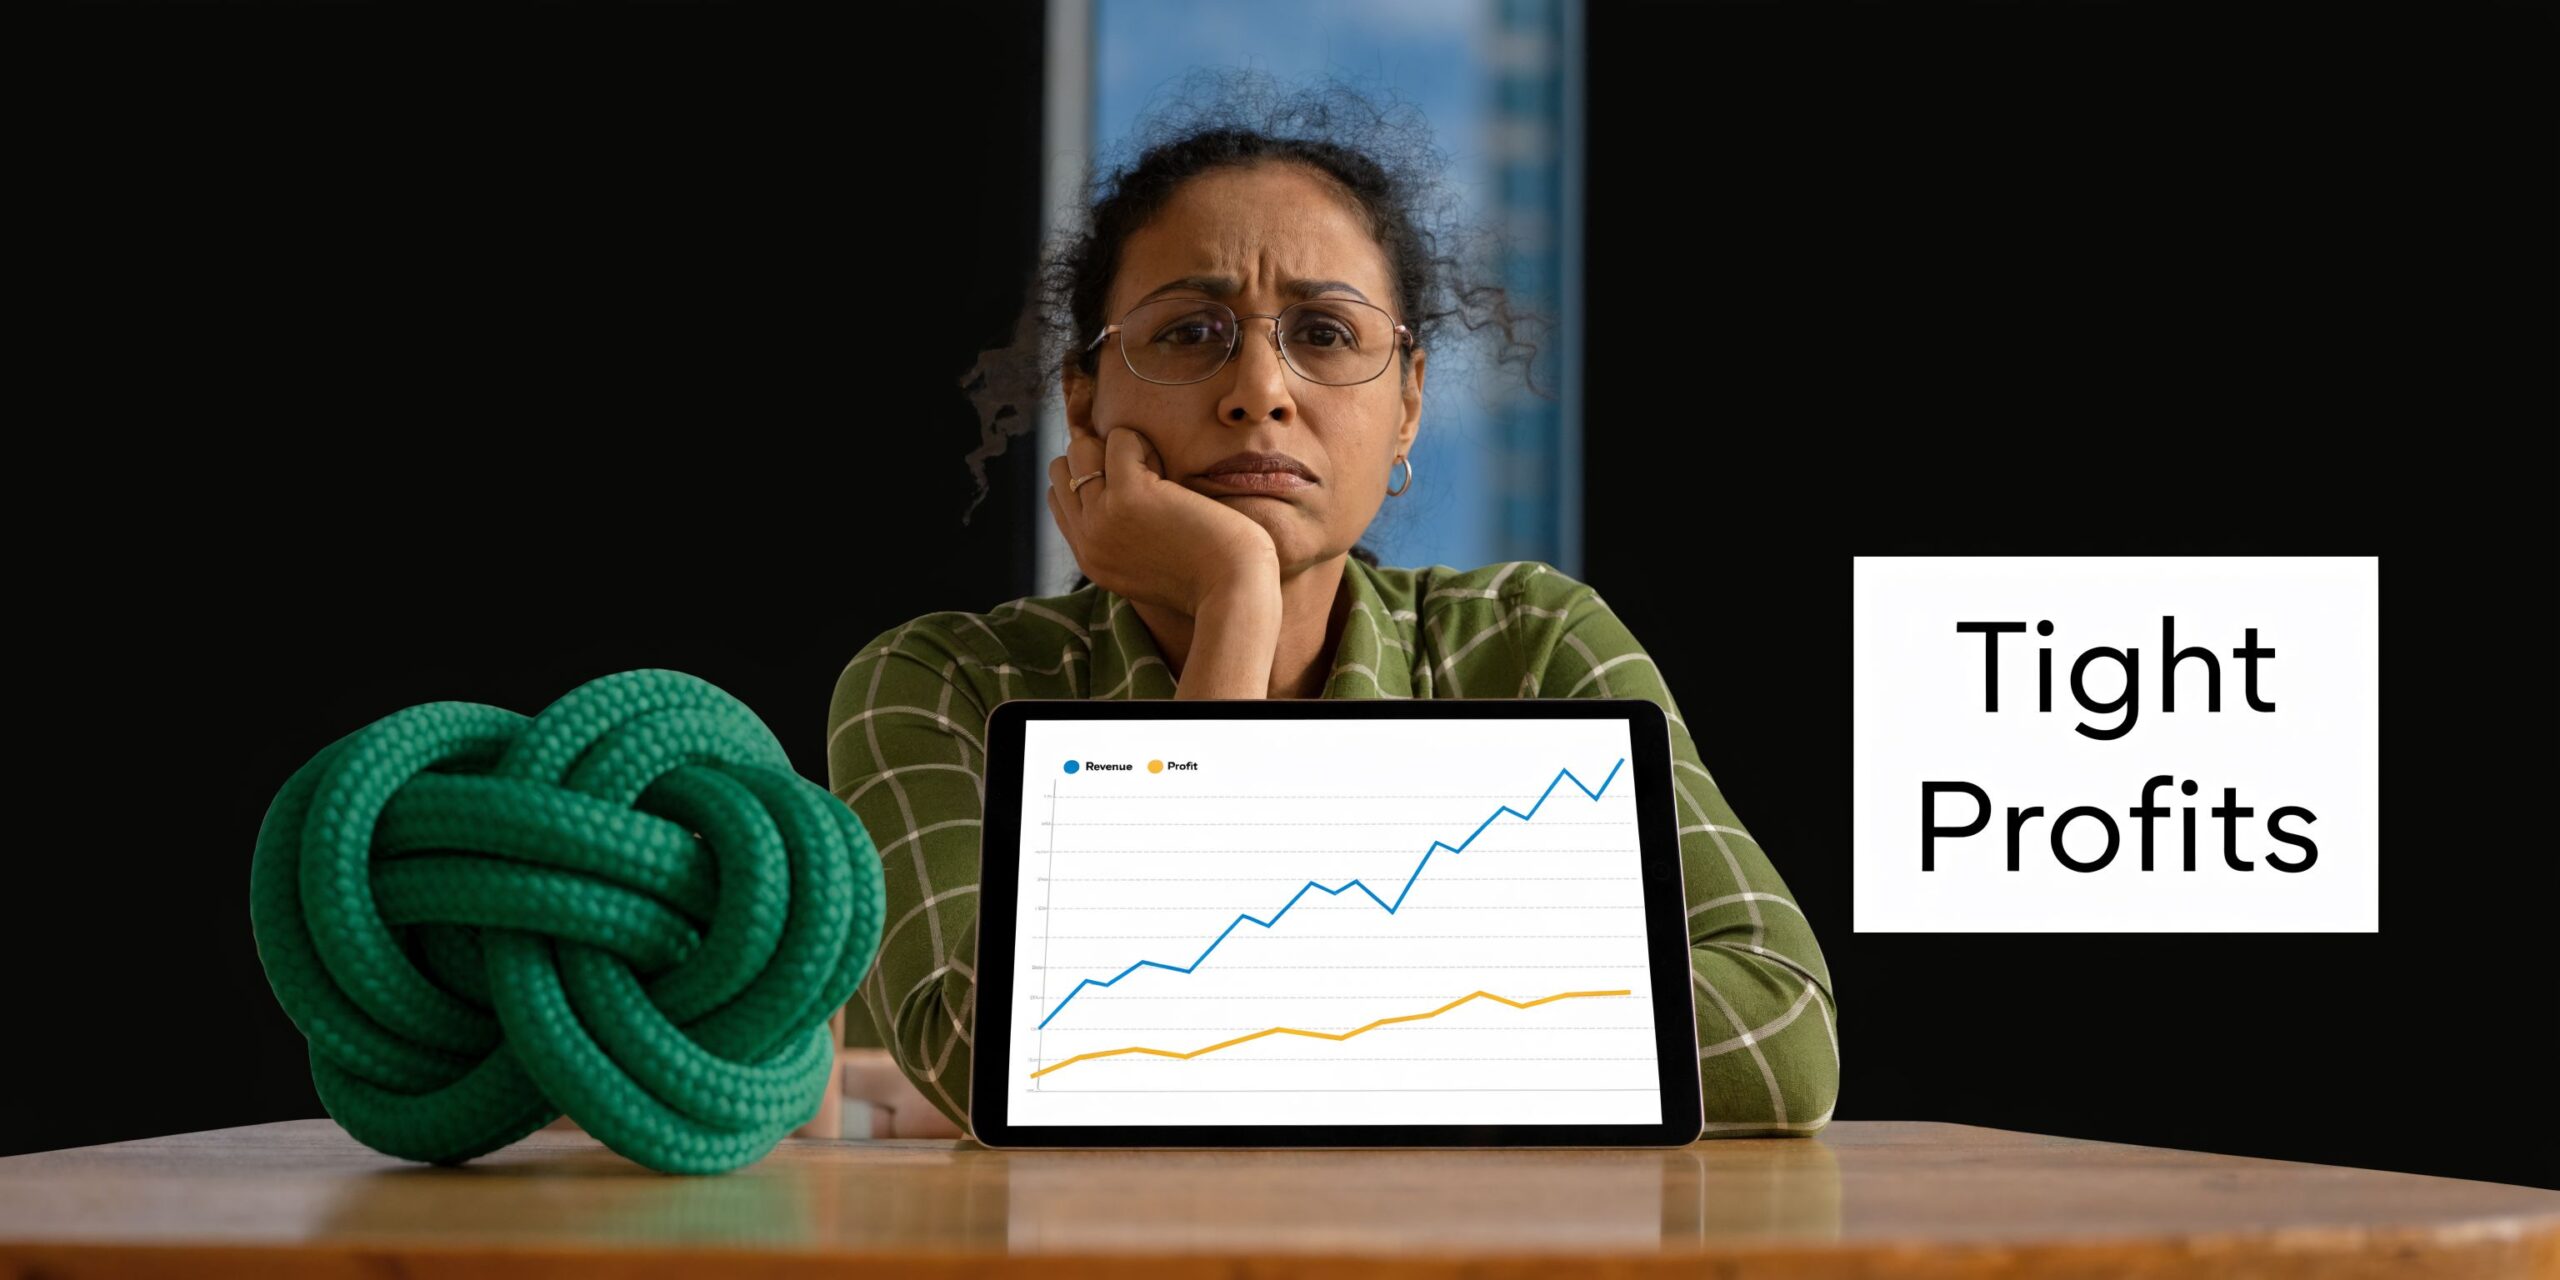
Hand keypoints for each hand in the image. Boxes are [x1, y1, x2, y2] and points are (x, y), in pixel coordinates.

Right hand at [1047, 424, 1278, 615]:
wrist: (1233, 590)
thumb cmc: (1208, 575)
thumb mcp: (1146, 567)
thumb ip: (1120, 539)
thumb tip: (1114, 493)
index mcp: (1090, 559)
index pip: (1058, 498)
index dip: (1089, 478)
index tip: (1129, 485)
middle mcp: (1088, 540)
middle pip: (1062, 470)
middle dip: (1097, 458)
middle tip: (1143, 475)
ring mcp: (1102, 517)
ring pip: (1081, 450)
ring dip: (1118, 448)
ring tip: (1156, 472)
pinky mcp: (1128, 495)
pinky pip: (1120, 440)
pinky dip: (1145, 444)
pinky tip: (1171, 474)